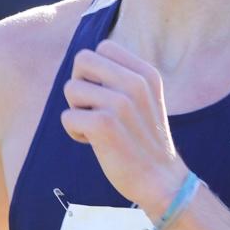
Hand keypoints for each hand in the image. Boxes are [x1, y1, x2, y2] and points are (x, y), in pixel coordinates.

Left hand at [62, 40, 187, 217]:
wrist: (162, 181)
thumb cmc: (145, 141)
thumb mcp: (144, 100)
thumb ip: (121, 77)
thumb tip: (82, 62)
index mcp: (147, 73)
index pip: (103, 47)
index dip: (94, 71)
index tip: (106, 96)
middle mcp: (135, 83)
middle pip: (82, 60)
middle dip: (80, 84)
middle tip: (93, 109)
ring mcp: (121, 103)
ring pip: (71, 89)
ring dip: (76, 111)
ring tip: (97, 129)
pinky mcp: (104, 125)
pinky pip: (67, 117)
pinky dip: (74, 132)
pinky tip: (94, 143)